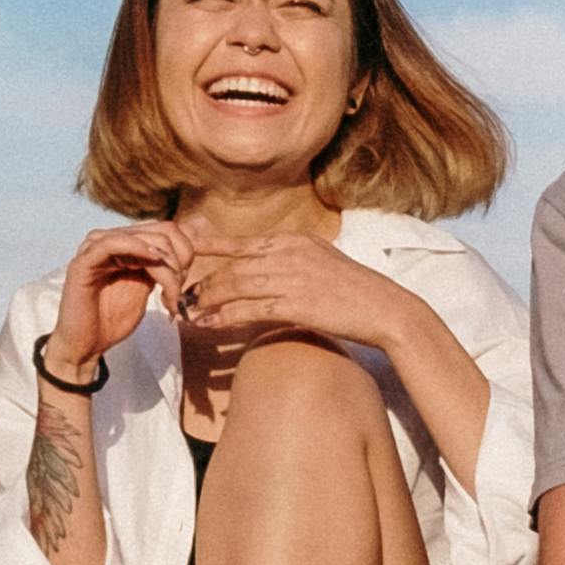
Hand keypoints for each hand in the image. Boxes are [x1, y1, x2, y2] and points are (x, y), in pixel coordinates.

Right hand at [49, 222, 193, 384]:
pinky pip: (111, 243)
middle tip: (178, 293)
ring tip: (170, 292)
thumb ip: (160, 268)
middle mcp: (110, 241)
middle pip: (161, 231)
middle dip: (180, 261)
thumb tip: (186, 254)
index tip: (188, 281)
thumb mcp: (145, 288)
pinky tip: (153, 260)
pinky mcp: (82, 262)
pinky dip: (137, 247)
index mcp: (125, 245)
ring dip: (165, 265)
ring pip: (143, 237)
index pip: (167, 230)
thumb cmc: (112, 320)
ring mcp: (94, 248)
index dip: (187, 250)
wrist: (86, 346)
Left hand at [171, 231, 420, 373]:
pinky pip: (248, 309)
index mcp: (294, 241)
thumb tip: (268, 267)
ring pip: (235, 285)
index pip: (242, 241)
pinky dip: (223, 316)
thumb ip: (292, 261)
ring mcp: (292, 278)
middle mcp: (289, 254)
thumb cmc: (356, 290)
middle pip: (232, 265)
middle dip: (201, 280)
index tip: (184, 245)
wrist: (385, 308)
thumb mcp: (323, 262)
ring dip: (205, 299)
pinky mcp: (296, 305)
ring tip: (186, 310)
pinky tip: (207, 323)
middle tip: (178, 293)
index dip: (209, 244)